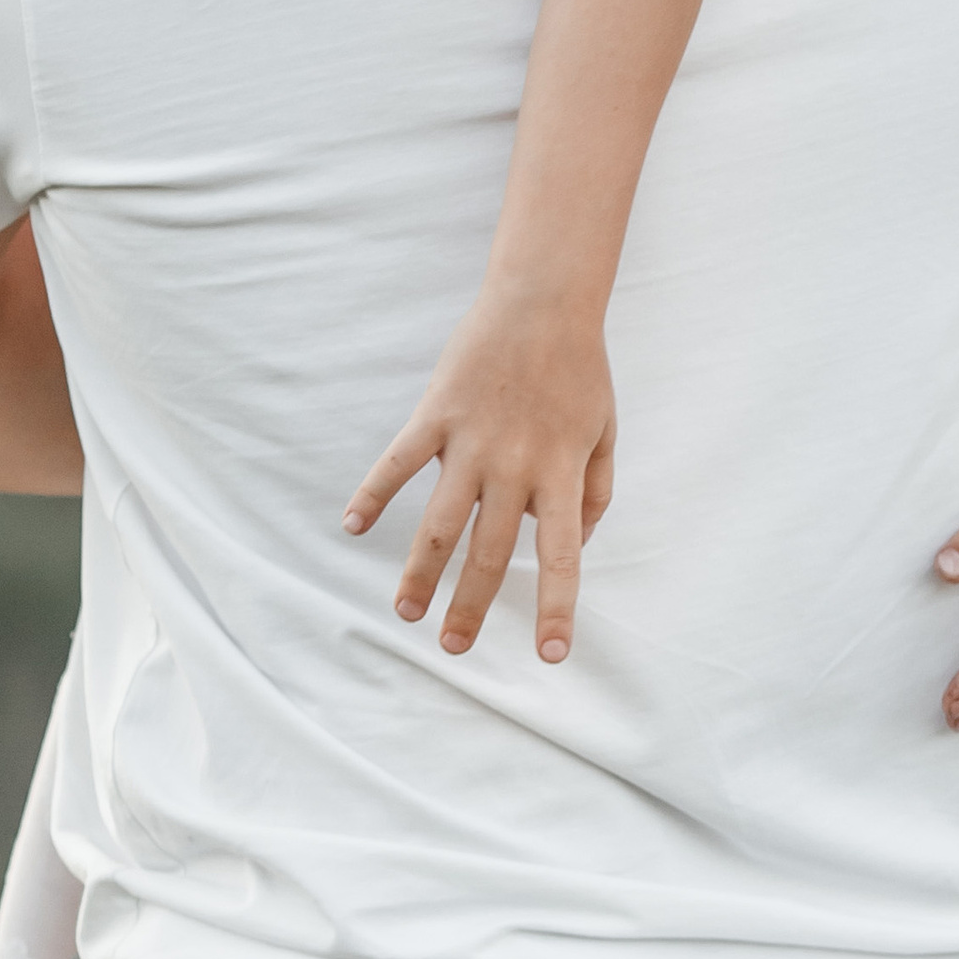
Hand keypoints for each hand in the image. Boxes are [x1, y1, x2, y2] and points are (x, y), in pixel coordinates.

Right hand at [344, 297, 615, 665]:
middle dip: (472, 607)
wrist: (544, 301)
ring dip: (421, 573)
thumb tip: (576, 542)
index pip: (562, 557)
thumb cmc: (579, 371)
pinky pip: (398, 463)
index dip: (557, 610)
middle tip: (454, 647)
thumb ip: (596, 492)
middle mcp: (515, 467)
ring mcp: (471, 442)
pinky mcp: (437, 415)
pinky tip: (353, 526)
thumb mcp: (605, 433)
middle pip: (490, 553)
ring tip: (407, 613)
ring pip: (440, 524)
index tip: (550, 657)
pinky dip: (373, 494)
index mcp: (560, 475)